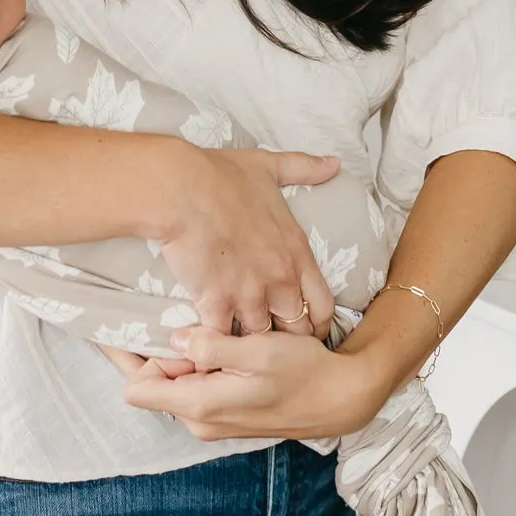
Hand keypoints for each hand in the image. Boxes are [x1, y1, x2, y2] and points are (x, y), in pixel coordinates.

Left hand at [115, 325, 393, 440]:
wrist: (341, 399)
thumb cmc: (304, 373)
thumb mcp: (260, 350)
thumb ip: (214, 345)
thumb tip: (177, 334)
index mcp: (201, 405)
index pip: (136, 386)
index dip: (125, 354)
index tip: (119, 320)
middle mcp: (199, 419)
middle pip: (149, 383)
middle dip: (144, 348)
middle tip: (139, 305)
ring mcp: (212, 418)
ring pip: (171, 382)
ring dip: (170, 353)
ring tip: (172, 312)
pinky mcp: (225, 411)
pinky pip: (192, 385)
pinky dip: (190, 362)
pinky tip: (202, 333)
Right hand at [149, 146, 340, 340]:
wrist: (181, 189)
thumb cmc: (222, 175)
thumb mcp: (270, 167)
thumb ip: (305, 168)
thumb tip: (334, 163)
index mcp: (296, 252)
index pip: (323, 305)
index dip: (317, 323)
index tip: (306, 329)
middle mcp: (279, 280)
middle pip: (297, 331)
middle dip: (287, 341)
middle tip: (273, 346)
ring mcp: (249, 296)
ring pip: (261, 341)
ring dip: (250, 346)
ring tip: (241, 351)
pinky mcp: (216, 305)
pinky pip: (223, 342)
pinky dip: (216, 347)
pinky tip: (209, 349)